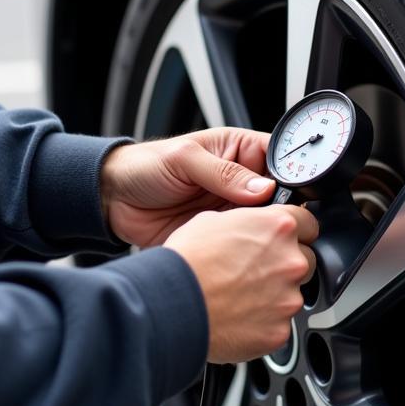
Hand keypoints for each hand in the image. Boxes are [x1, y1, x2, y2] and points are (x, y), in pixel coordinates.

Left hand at [101, 129, 274, 246]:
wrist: (113, 200)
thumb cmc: (145, 167)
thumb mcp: (184, 159)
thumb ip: (224, 172)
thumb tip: (261, 188)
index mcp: (241, 151)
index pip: (281, 162)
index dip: (291, 178)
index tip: (291, 197)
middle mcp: (242, 182)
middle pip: (280, 199)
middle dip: (279, 212)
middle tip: (270, 222)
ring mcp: (233, 211)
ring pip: (265, 226)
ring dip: (263, 234)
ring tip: (255, 239)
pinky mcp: (221, 237)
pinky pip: (243, 247)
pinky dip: (245, 253)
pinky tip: (242, 254)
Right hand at [164, 205, 318, 363]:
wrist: (173, 304)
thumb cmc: (187, 262)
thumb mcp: (212, 220)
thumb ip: (247, 223)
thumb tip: (251, 227)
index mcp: (278, 228)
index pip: (308, 222)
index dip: (295, 230)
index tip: (286, 238)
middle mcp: (290, 261)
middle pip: (305, 260)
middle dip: (284, 265)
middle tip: (254, 271)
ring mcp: (288, 299)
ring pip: (291, 294)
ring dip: (274, 295)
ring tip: (239, 297)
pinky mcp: (279, 331)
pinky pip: (278, 324)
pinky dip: (263, 323)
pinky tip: (238, 317)